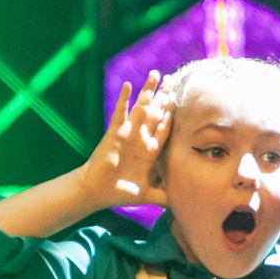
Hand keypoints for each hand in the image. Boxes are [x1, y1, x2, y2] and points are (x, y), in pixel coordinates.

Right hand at [79, 73, 172, 209]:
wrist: (97, 191)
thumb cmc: (121, 193)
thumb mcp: (148, 194)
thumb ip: (164, 195)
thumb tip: (182, 204)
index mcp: (150, 151)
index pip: (165, 128)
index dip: (173, 115)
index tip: (180, 101)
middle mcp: (140, 138)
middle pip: (156, 113)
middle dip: (164, 97)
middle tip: (172, 80)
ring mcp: (128, 133)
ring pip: (141, 108)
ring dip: (148, 91)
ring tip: (155, 74)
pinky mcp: (114, 133)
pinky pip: (120, 113)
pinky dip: (124, 99)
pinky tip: (128, 85)